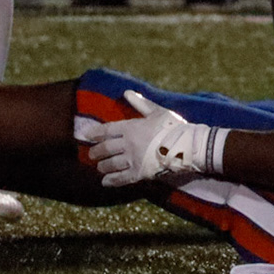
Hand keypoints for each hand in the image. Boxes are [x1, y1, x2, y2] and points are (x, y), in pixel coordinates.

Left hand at [78, 90, 226, 186]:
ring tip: (100, 167)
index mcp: (131, 127)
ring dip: (102, 166)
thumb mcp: (157, 111)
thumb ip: (140, 103)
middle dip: (96, 152)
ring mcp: (133, 159)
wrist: (188, 145)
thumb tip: (127, 92)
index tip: (85, 135)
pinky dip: (111, 180)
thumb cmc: (174, 126)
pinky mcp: (139, 173)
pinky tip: (105, 181)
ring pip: (110, 164)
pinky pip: (121, 178)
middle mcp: (128, 143)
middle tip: (92, 154)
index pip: (106, 130)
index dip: (94, 133)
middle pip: (105, 148)